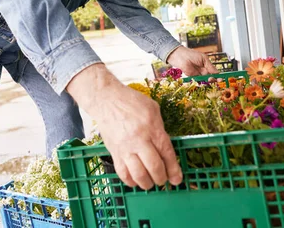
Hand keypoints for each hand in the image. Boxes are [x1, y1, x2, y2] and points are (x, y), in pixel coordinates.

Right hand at [67, 64, 182, 189]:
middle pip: (154, 167)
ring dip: (147, 183)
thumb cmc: (131, 101)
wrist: (106, 100)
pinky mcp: (114, 152)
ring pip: (138, 174)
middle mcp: (139, 140)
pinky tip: (135, 180)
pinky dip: (130, 181)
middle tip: (163, 180)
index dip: (173, 169)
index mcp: (152, 128)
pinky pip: (122, 173)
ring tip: (150, 183)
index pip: (166, 152)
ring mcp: (125, 148)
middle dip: (161, 178)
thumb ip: (160, 128)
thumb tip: (165, 147)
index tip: (177, 179)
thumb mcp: (153, 109)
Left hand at [166, 46, 217, 76]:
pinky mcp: (192, 77)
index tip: (221, 79)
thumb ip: (210, 67)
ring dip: (208, 81)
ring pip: (205, 80)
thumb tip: (217, 73)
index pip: (214, 72)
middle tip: (215, 79)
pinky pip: (198, 81)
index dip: (218, 76)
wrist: (179, 56)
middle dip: (213, 79)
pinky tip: (204, 80)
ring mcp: (198, 74)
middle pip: (210, 77)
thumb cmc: (191, 55)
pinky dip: (202, 82)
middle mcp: (203, 71)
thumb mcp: (203, 59)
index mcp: (206, 65)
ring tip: (210, 79)